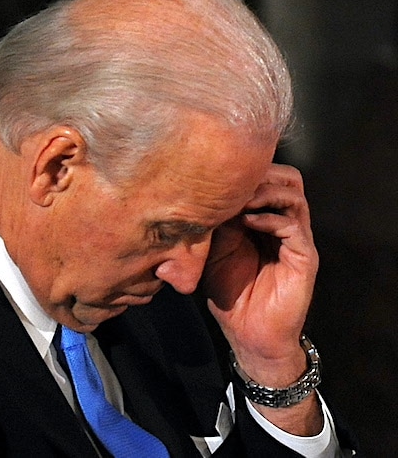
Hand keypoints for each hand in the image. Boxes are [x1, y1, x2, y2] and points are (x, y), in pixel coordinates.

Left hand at [202, 163, 318, 386]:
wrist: (247, 334)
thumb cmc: (230, 295)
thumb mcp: (214, 253)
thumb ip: (215, 225)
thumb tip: (202, 196)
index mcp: (264, 221)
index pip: (266, 181)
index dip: (246, 174)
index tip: (217, 177)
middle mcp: (284, 225)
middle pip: (288, 180)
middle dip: (262, 174)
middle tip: (234, 182)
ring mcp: (296, 240)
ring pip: (294, 196)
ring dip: (266, 191)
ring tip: (240, 198)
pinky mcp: (304, 258)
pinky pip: (294, 226)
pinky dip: (271, 218)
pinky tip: (248, 221)